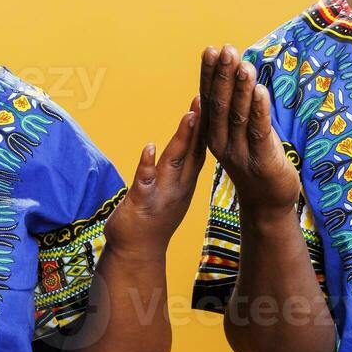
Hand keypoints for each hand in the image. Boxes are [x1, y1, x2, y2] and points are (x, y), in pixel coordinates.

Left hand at [103, 96, 206, 255]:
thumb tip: (187, 147)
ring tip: (189, 115)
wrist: (138, 254)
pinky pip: (145, 180)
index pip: (200, 150)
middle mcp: (178, 187)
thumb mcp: (173, 193)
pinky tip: (149, 147)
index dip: (207, 126)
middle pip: (192, 151)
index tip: (213, 101)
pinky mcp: (142, 203)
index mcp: (185, 183)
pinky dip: (147, 163)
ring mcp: (162, 195)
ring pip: (174, 162)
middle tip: (206, 98)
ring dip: (182, 138)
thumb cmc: (152, 221)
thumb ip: (180, 171)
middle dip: (200, 124)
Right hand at [200, 45, 301, 213]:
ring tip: (243, 63)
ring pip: (238, 115)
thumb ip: (234, 110)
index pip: (209, 98)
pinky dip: (258, 109)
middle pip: (220, 103)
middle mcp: (222, 141)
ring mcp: (240, 152)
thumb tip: (234, 75)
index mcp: (214, 133)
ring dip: (240, 88)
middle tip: (226, 49)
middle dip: (223, 75)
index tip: (209, 50)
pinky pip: (259, 131)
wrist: (267, 204)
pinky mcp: (261, 161)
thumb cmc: (255, 161)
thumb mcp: (239, 135)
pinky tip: (259, 90)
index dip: (209, 74)